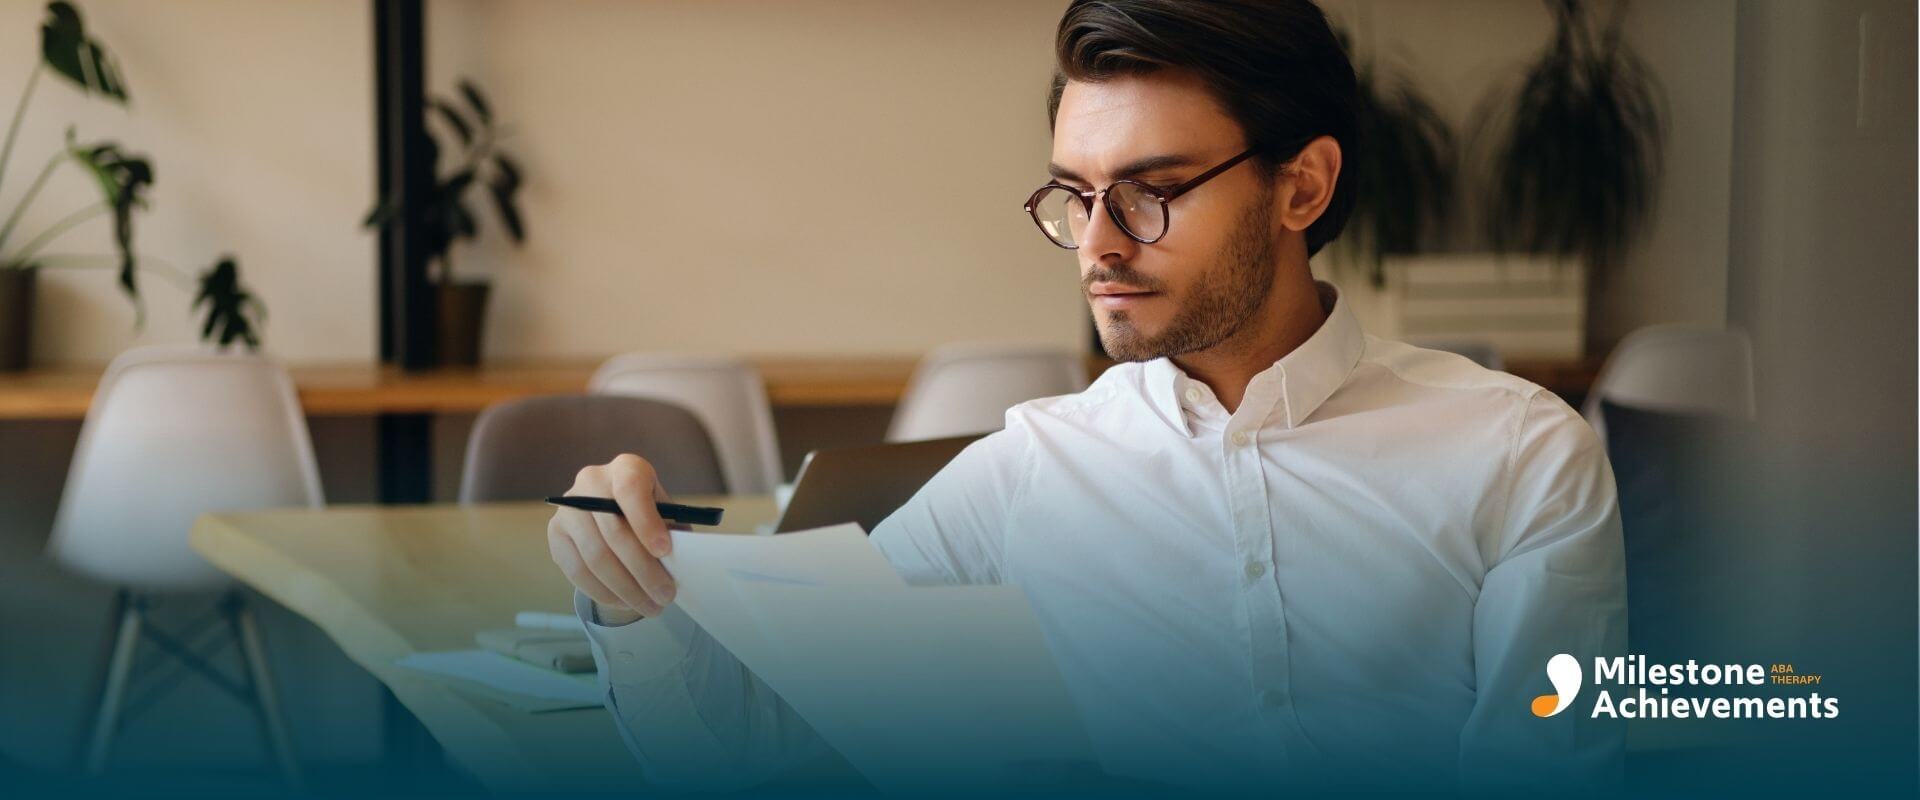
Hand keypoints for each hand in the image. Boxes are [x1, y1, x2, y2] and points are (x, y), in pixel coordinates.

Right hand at [548, 454, 678, 621]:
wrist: (613, 508)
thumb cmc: (649, 512)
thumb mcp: (665, 512)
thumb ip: (672, 531)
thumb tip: (680, 563)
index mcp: (626, 468)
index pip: (631, 490)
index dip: (647, 522)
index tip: (664, 551)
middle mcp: (591, 481)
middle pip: (614, 531)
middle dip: (643, 570)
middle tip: (665, 596)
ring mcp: (568, 508)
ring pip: (595, 556)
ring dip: (625, 589)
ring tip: (649, 606)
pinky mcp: (555, 533)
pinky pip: (577, 570)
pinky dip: (603, 592)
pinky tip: (624, 602)